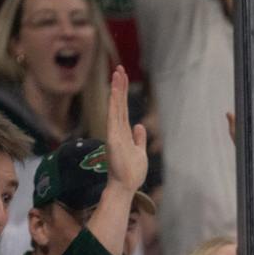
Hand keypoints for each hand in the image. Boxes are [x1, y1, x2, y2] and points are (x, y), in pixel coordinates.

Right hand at [103, 65, 148, 192]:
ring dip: (117, 89)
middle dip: (119, 85)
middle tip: (119, 67)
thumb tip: (140, 126)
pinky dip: (114, 103)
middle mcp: (117, 130)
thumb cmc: (131, 173)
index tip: (122, 77)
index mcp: (123, 133)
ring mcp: (114, 133)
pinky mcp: (113, 138)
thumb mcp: (140, 152)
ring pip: (116, 106)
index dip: (122, 93)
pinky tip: (114, 90)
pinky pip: (113, 116)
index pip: (123, 109)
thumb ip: (139, 139)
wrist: (125, 186)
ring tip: (117, 72)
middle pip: (119, 103)